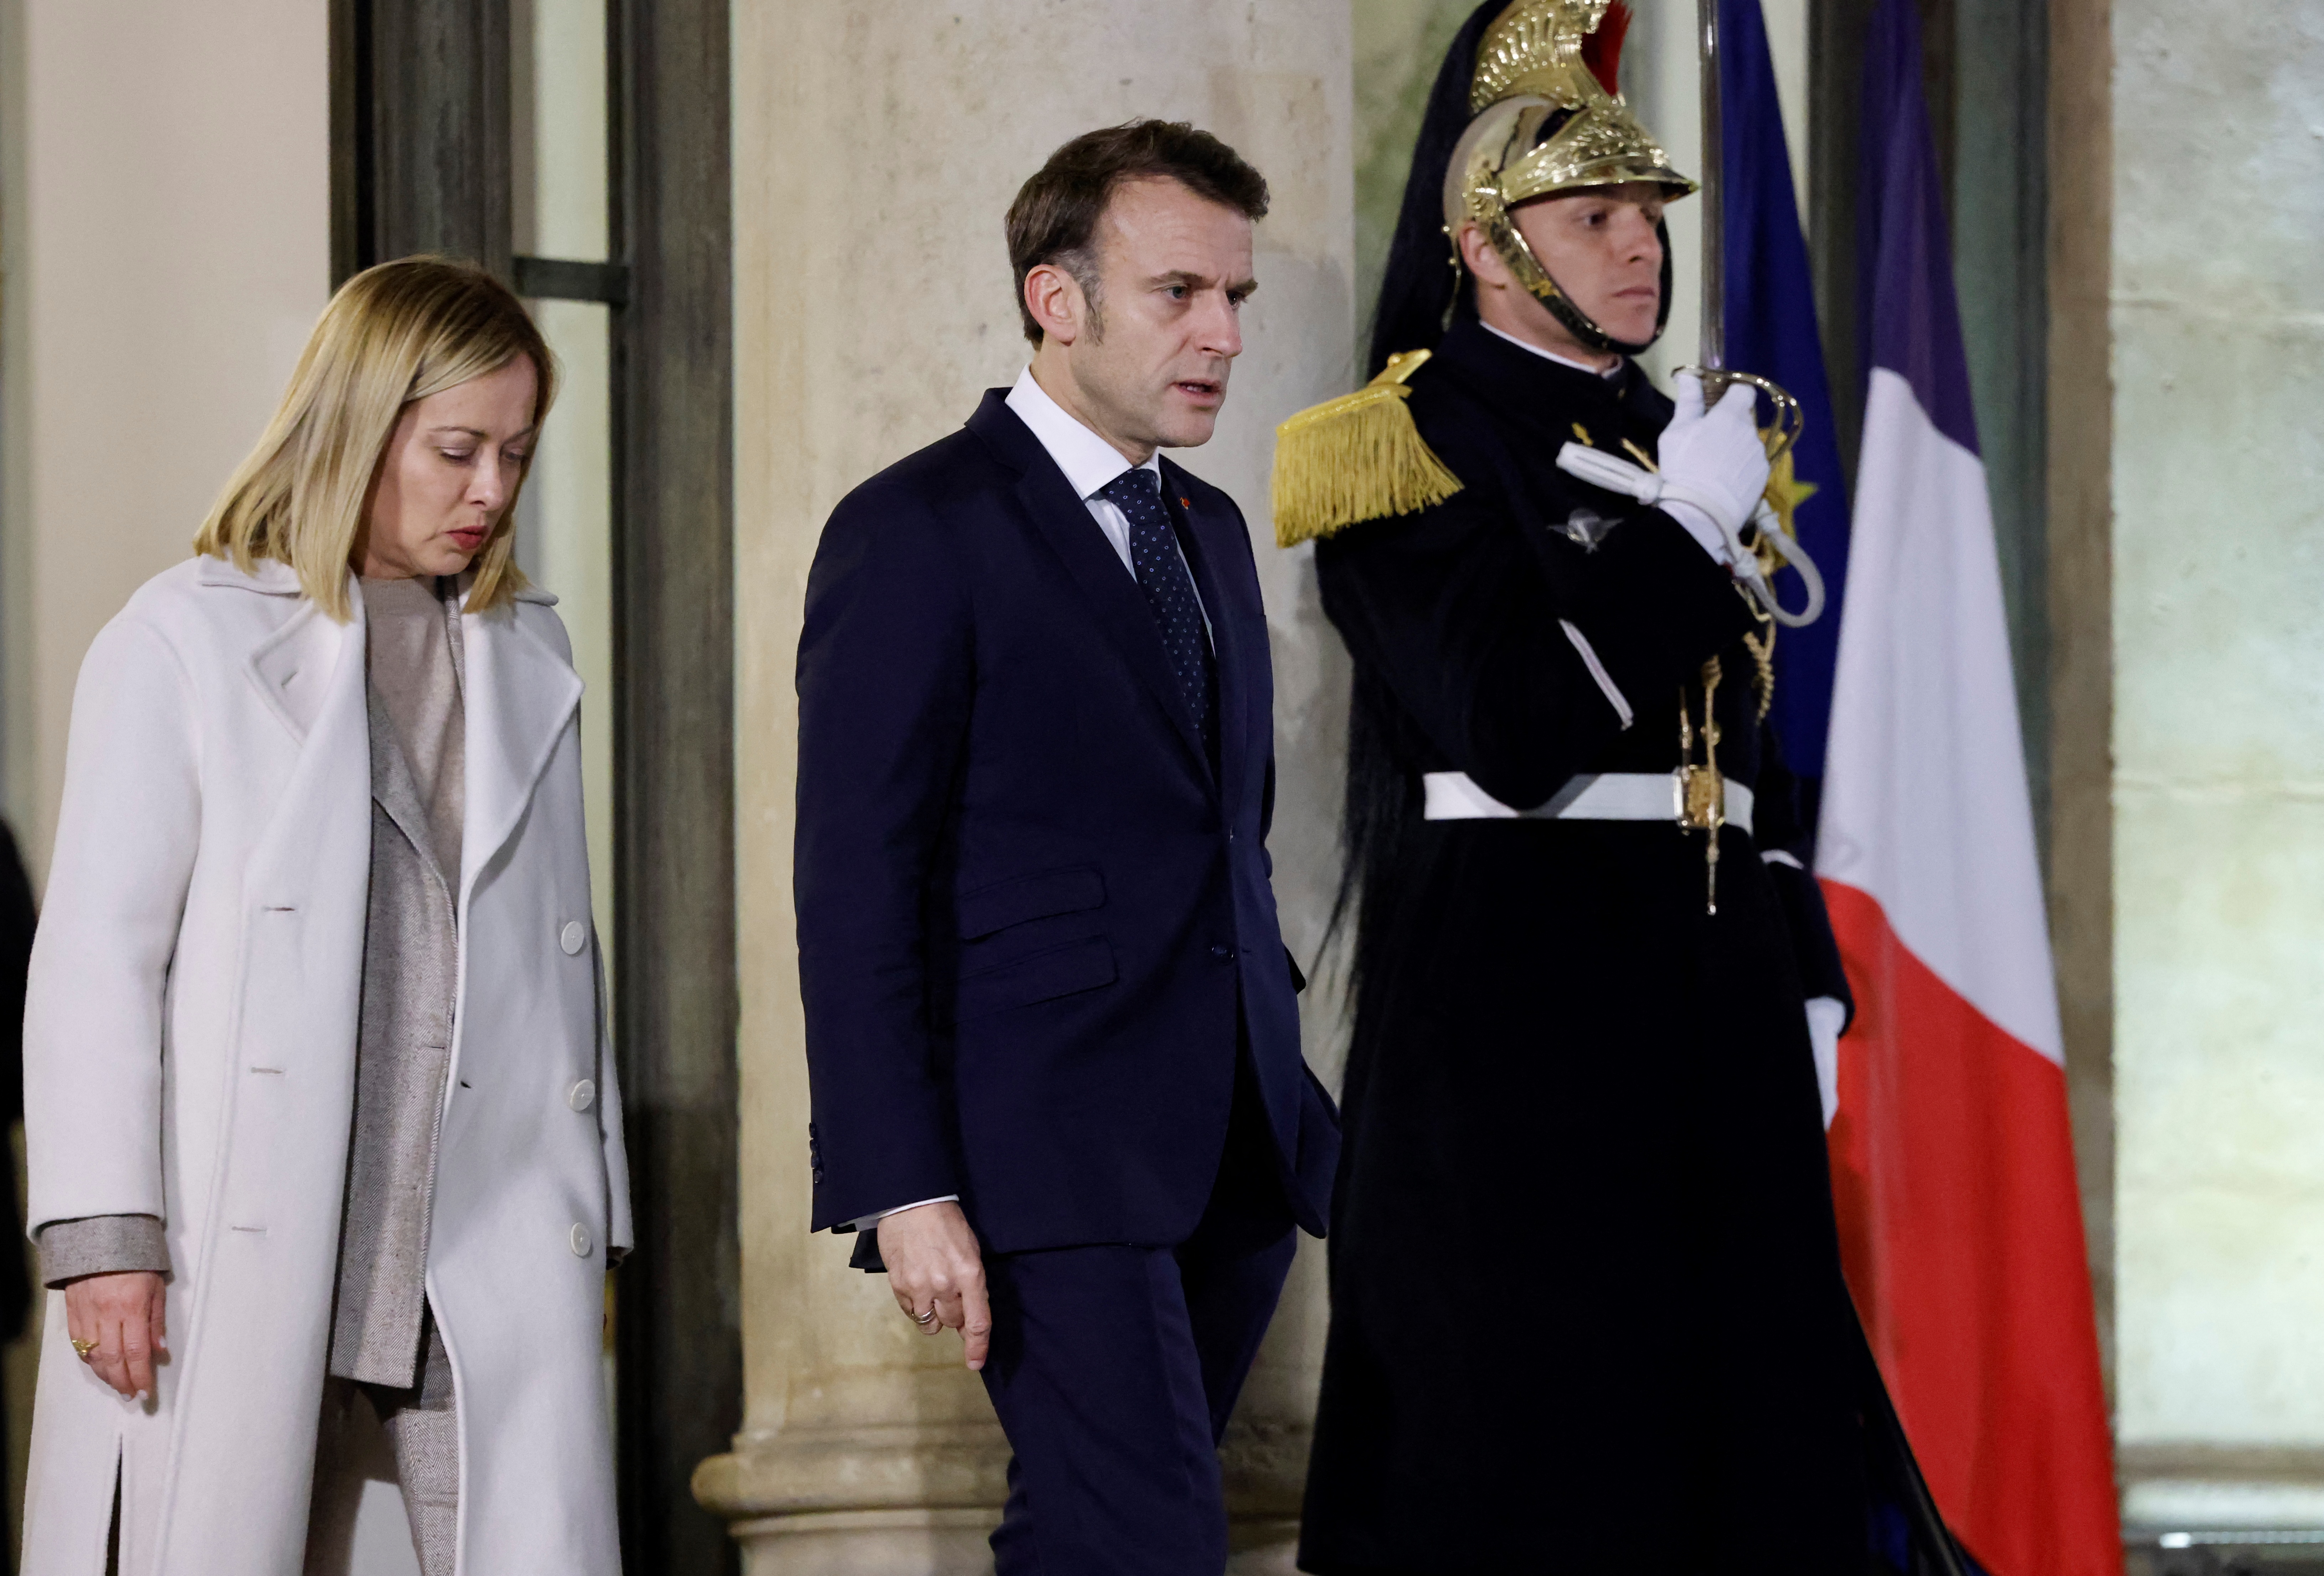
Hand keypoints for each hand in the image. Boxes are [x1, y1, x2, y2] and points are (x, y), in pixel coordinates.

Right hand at [64, 1271, 166, 1400]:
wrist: (100, 1238)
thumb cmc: (136, 1262)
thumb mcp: (157, 1287)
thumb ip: (157, 1321)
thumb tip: (160, 1351)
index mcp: (132, 1306)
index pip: (137, 1351)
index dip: (141, 1375)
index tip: (146, 1392)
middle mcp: (107, 1313)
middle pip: (113, 1358)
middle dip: (123, 1381)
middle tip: (131, 1396)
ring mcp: (87, 1314)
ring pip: (93, 1355)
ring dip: (105, 1375)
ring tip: (118, 1385)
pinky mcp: (72, 1312)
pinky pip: (78, 1344)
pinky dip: (89, 1359)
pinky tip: (99, 1367)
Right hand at [877, 1201, 990, 1371]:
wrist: (910, 1202)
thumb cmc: (946, 1222)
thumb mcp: (970, 1249)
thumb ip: (973, 1283)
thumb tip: (969, 1315)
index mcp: (970, 1273)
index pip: (978, 1321)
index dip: (978, 1347)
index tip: (976, 1363)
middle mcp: (945, 1284)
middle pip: (954, 1322)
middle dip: (957, 1317)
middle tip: (954, 1299)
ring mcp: (919, 1286)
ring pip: (930, 1323)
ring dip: (935, 1315)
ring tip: (934, 1294)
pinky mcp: (898, 1285)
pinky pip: (910, 1312)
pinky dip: (917, 1308)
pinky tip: (918, 1288)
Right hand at [1657, 373, 1771, 538]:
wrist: (1701, 513)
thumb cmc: (1683, 467)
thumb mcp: (1676, 432)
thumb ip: (1688, 401)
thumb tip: (1688, 375)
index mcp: (1730, 415)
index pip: (1744, 390)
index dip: (1732, 393)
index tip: (1718, 403)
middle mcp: (1751, 431)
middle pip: (1744, 419)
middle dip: (1729, 425)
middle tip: (1707, 442)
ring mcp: (1759, 455)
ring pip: (1747, 442)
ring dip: (1735, 447)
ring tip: (1714, 467)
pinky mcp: (1762, 477)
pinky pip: (1752, 464)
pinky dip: (1740, 468)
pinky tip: (1723, 482)